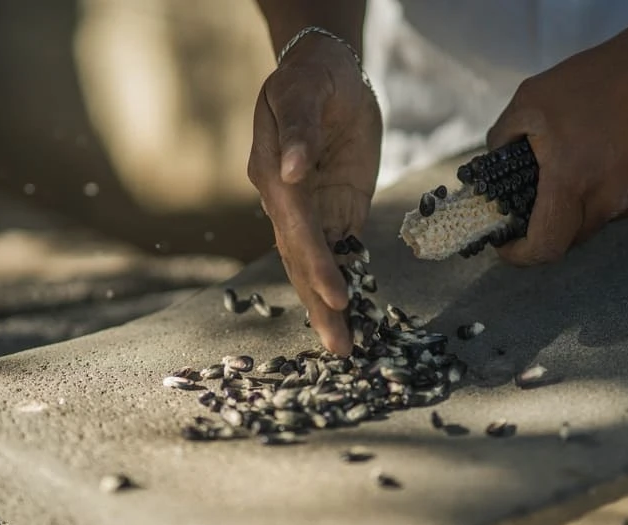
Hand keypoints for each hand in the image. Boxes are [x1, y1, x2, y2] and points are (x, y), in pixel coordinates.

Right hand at [248, 33, 381, 354]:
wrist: (324, 73)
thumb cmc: (311, 78)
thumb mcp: (303, 90)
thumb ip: (299, 129)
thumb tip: (292, 172)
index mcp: (274, 174)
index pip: (296, 228)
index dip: (316, 264)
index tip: (337, 298)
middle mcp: (286, 202)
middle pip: (300, 259)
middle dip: (320, 304)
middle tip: (340, 347)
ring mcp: (309, 211)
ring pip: (314, 265)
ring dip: (327, 306)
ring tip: (344, 345)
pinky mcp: (334, 211)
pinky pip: (338, 253)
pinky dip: (345, 284)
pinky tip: (354, 315)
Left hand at [486, 32, 627, 264]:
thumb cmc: (599, 80)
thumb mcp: (531, 99)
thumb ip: (502, 137)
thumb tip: (494, 161)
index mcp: (572, 184)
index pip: (545, 248)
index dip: (519, 255)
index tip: (504, 243)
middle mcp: (607, 202)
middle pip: (566, 239)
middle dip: (542, 226)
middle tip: (527, 200)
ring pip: (590, 223)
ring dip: (571, 208)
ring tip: (568, 167)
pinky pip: (615, 207)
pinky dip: (597, 194)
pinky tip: (599, 158)